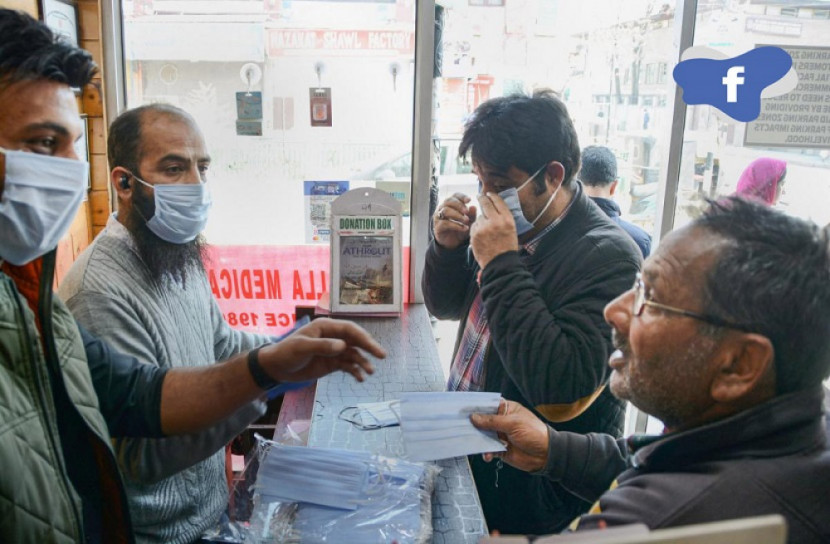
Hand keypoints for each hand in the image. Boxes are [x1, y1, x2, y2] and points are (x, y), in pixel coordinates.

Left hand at [257, 318, 384, 382]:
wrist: (277, 368)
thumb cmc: (287, 352)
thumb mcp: (302, 347)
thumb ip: (322, 346)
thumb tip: (343, 346)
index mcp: (326, 327)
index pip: (349, 329)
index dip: (362, 337)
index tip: (372, 346)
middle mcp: (333, 337)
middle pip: (355, 340)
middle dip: (369, 348)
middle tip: (382, 356)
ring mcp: (333, 350)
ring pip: (353, 354)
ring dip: (363, 362)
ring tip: (370, 372)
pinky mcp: (332, 363)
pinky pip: (347, 366)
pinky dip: (355, 371)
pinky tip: (360, 378)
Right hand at [433, 193, 476, 249]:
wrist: (454, 243)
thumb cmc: (461, 228)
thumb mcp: (469, 222)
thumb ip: (471, 215)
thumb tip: (473, 207)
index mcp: (451, 204)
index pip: (455, 196)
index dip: (461, 196)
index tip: (469, 200)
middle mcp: (442, 208)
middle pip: (448, 201)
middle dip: (459, 205)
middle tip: (467, 212)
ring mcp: (438, 217)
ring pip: (446, 211)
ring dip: (457, 215)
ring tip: (466, 220)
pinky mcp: (437, 227)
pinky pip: (445, 223)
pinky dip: (456, 225)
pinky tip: (464, 228)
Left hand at [470, 192, 518, 268]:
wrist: (500, 263)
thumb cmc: (507, 247)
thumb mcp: (511, 230)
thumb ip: (503, 218)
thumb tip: (495, 205)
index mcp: (507, 220)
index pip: (498, 202)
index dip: (493, 196)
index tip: (489, 194)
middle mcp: (496, 221)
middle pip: (486, 204)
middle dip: (482, 198)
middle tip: (480, 196)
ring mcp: (484, 228)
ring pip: (480, 217)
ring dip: (481, 220)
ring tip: (487, 231)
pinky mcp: (475, 234)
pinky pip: (474, 226)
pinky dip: (477, 229)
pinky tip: (482, 237)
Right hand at [470, 400, 549, 472]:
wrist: (545, 455)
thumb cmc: (533, 433)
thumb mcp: (513, 424)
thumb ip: (492, 421)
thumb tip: (473, 417)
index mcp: (506, 409)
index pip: (488, 405)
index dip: (476, 407)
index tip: (462, 410)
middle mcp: (501, 421)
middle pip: (482, 421)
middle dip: (473, 425)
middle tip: (460, 427)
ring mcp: (500, 435)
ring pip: (483, 436)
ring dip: (478, 440)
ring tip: (473, 443)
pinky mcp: (500, 449)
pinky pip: (488, 449)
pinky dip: (485, 452)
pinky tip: (487, 455)